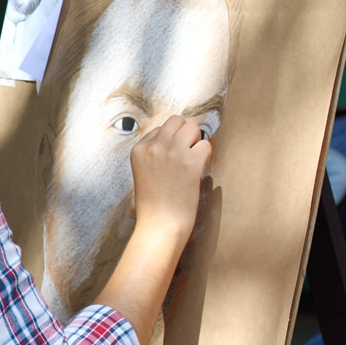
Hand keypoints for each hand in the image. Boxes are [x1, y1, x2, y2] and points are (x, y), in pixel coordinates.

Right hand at [129, 115, 212, 241]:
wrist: (160, 224)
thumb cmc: (153, 204)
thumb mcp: (143, 173)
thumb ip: (154, 155)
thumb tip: (176, 141)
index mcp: (139, 149)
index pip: (160, 129)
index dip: (171, 140)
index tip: (174, 155)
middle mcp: (155, 146)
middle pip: (177, 121)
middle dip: (186, 132)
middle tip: (188, 150)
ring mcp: (173, 152)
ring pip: (193, 127)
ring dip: (197, 140)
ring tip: (194, 159)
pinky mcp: (191, 162)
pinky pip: (206, 145)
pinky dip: (206, 155)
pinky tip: (199, 168)